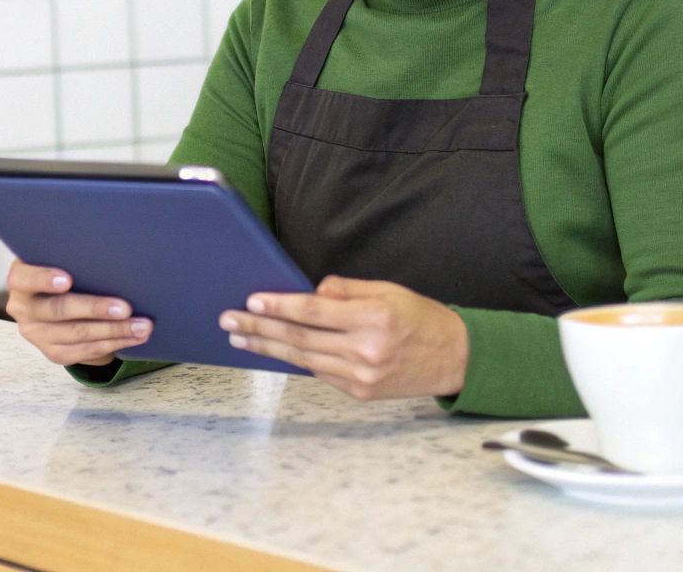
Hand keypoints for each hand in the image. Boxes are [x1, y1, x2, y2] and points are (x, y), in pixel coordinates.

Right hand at [5, 259, 151, 366]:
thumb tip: (111, 248)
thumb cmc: (64, 268)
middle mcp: (23, 309)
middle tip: (126, 308)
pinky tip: (134, 337)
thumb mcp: (59, 257)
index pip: (24, 278)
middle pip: (58, 310)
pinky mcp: (53, 352)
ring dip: (114, 331)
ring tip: (142, 325)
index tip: (68, 280)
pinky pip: (84, 351)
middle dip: (95, 309)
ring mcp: (36, 334)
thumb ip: (71, 254)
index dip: (44, 279)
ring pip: (76, 335)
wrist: (56, 298)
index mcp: (21, 280)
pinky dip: (113, 343)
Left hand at [219, 275, 467, 399]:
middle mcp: (365, 350)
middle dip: (259, 328)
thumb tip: (310, 293)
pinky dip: (295, 360)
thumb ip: (347, 291)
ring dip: (268, 347)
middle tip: (229, 321)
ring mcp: (360, 376)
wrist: (454, 359)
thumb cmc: (420, 318)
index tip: (251, 300)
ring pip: (303, 359)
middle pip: (300, 338)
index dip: (279, 306)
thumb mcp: (388, 291)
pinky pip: (319, 372)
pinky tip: (274, 350)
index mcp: (373, 319)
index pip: (313, 311)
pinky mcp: (359, 392)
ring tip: (240, 338)